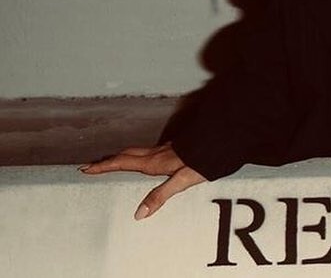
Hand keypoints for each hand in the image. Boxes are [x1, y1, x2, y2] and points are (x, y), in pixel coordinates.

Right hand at [80, 142, 205, 219]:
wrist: (220, 140)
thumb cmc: (202, 161)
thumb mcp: (182, 181)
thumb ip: (160, 196)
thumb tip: (139, 214)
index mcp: (154, 162)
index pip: (123, 162)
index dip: (104, 166)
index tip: (86, 168)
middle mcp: (157, 154)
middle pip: (127, 155)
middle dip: (108, 160)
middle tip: (92, 166)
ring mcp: (166, 149)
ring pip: (137, 151)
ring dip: (121, 156)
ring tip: (111, 162)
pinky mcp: (174, 148)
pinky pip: (148, 151)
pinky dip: (137, 155)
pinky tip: (144, 159)